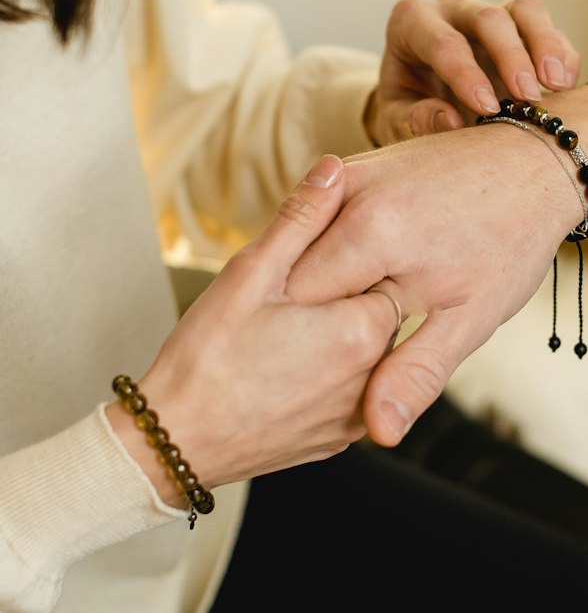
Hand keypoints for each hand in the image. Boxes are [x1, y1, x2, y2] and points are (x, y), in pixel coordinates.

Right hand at [107, 156, 400, 504]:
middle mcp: (373, 376)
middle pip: (379, 312)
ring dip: (339, 338)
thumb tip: (332, 167)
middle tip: (289, 301)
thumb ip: (300, 220)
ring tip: (286, 335)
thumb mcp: (249, 275)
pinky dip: (329, 375)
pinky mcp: (339, 437)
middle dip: (345, 297)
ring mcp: (357, 413)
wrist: (175, 445)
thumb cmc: (207, 356)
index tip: (311, 265)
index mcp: (361, 330)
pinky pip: (350, 391)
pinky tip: (289, 368)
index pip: (385, 270)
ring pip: (366, 354)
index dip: (348, 261)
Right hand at [287, 127, 583, 444]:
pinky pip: (323, 221)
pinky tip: (365, 272)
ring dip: (318, 283)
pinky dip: (333, 251)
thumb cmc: (511, 244)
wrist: (538, 162)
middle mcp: (350, 196)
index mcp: (369, 237)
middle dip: (309, 315)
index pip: (298, 306)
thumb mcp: (471, 318)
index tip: (322, 366)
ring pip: (303, 247)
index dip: (307, 345)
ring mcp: (351, 173)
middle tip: (340, 343)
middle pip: (293, 275)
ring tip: (361, 304)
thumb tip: (381, 432)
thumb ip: (415, 371)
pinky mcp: (356, 165)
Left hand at [364, 0, 580, 145]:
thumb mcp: (396, 120)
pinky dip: (563, 55)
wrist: (426, 102)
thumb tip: (449, 120)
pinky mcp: (522, 28)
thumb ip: (414, 120)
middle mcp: (452, 9)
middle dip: (510, 56)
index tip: (487, 108)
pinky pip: (550, 28)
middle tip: (527, 97)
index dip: (466, 74)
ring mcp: (490, 13)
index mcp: (411, 23)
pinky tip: (567, 88)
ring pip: (525, 10)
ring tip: (558, 84)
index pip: (442, 42)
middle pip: (487, 18)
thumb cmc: (407, 107)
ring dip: (545, 44)